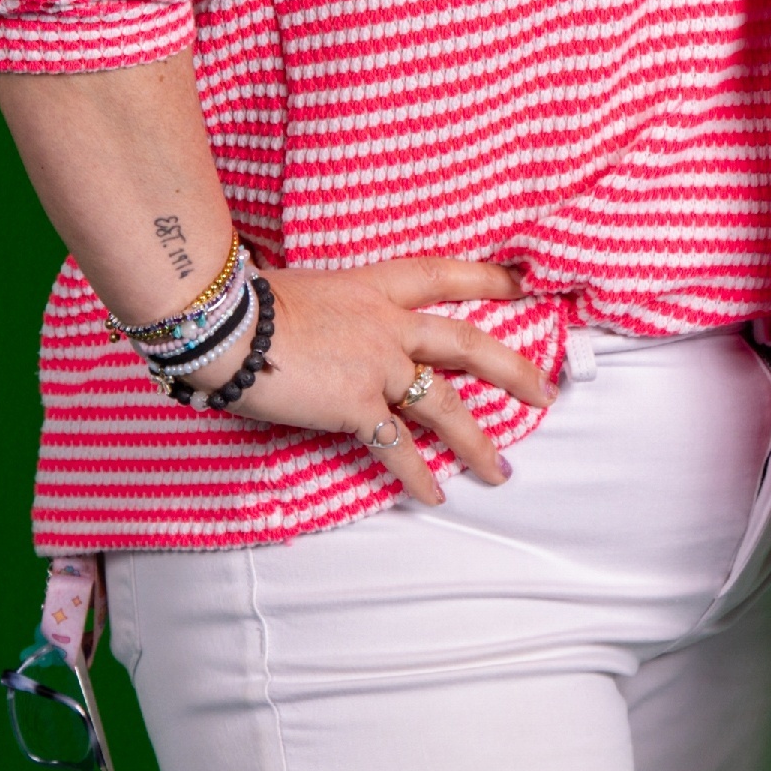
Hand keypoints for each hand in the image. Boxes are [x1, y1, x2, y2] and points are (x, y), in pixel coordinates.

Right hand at [223, 256, 548, 498]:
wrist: (225, 322)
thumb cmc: (247, 302)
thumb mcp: (304, 290)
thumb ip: (332, 310)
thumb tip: (327, 327)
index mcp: (374, 286)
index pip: (442, 275)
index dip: (485, 279)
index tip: (520, 285)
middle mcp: (387, 324)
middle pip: (467, 344)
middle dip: (513, 370)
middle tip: (545, 393)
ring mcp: (377, 365)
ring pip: (445, 406)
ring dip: (476, 442)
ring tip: (500, 471)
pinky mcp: (357, 405)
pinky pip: (396, 446)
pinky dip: (416, 474)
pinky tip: (432, 495)